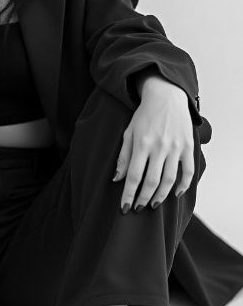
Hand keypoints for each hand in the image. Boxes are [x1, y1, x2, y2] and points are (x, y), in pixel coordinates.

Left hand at [113, 81, 194, 212]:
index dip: (129, 195)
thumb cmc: (144, 116)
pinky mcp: (188, 147)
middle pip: (151, 181)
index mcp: (142, 143)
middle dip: (143, 199)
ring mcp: (176, 148)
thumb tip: (117, 179)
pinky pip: (188, 172)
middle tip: (138, 208)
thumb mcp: (128, 132)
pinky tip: (175, 194)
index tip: (124, 208)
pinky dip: (183, 186)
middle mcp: (160, 147)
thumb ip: (123, 157)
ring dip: (160, 196)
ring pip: (170, 180)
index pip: (134, 176)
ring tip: (152, 204)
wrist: (166, 97)